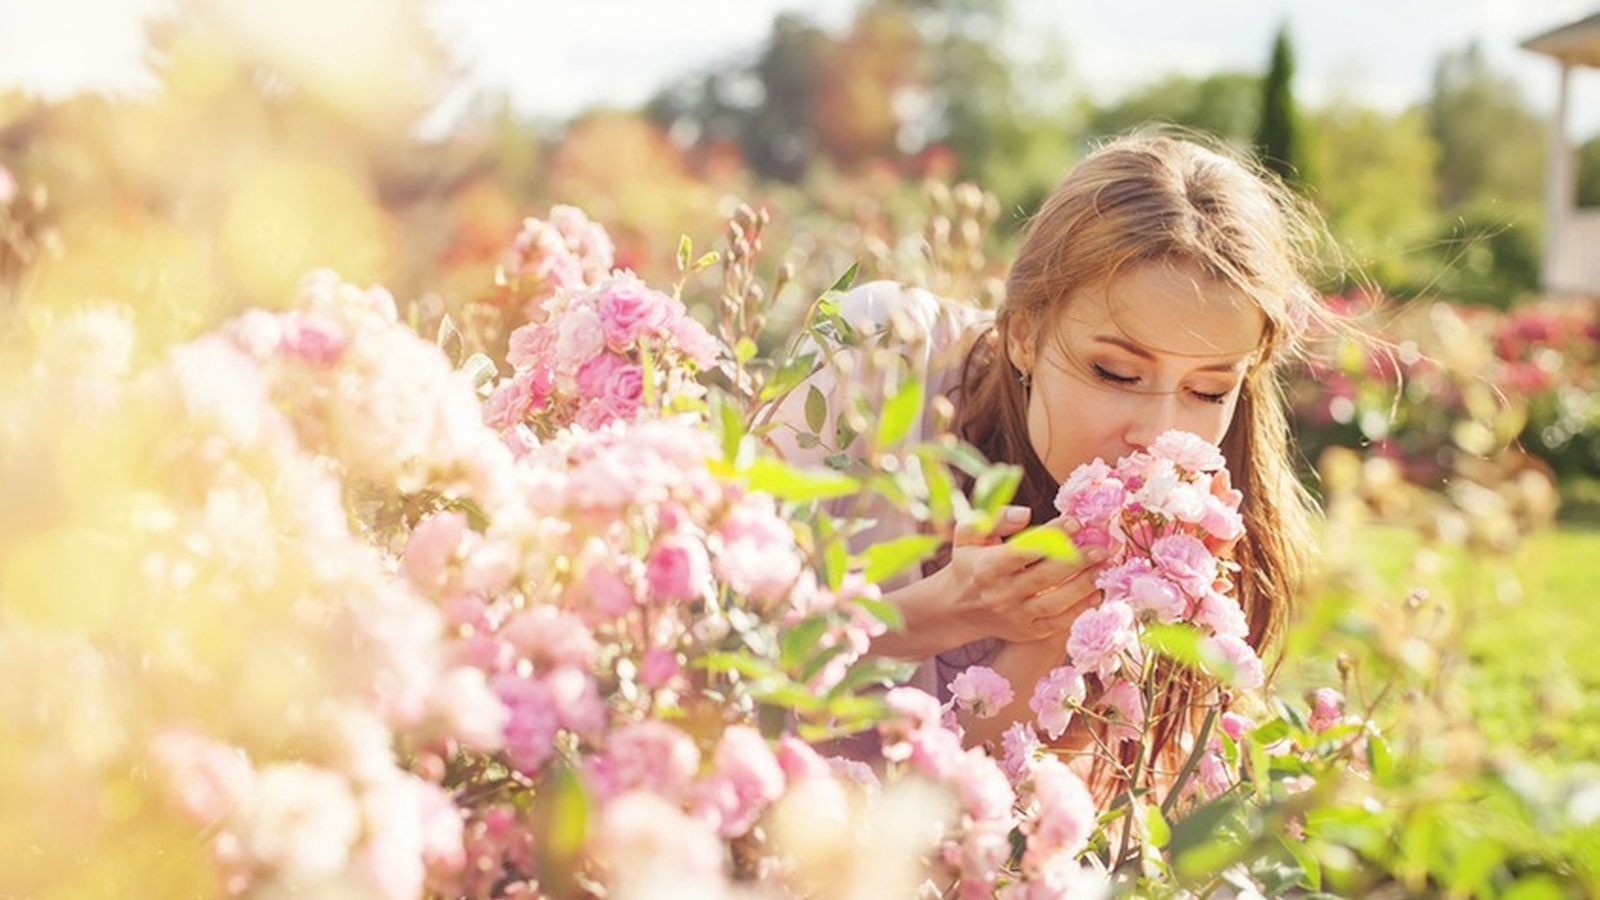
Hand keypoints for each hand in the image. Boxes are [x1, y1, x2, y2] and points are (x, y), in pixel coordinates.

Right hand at [940, 505, 1105, 644]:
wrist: (958, 608)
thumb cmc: (969, 563)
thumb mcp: (970, 534)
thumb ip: (996, 518)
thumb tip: (1026, 514)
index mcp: (987, 568)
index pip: (1024, 551)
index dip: (1052, 537)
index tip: (1077, 522)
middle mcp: (1001, 594)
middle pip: (1044, 577)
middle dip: (1076, 560)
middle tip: (1101, 547)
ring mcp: (1015, 616)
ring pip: (1055, 602)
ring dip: (1083, 585)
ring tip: (1103, 567)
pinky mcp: (1027, 631)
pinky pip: (1058, 623)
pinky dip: (1079, 609)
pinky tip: (1097, 593)